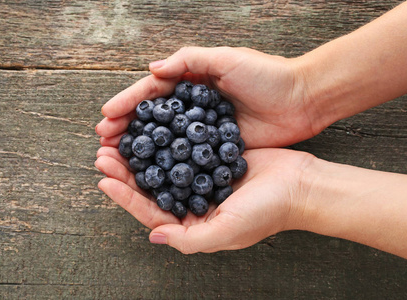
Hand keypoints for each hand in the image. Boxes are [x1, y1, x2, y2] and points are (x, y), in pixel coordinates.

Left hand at [95, 147, 314, 252]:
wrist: (300, 185)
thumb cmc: (267, 212)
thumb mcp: (228, 231)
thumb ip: (190, 240)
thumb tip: (154, 236)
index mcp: (194, 225)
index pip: (152, 212)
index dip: (126, 197)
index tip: (104, 179)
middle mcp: (195, 204)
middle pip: (153, 188)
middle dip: (127, 172)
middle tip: (104, 154)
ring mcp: (204, 180)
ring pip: (164, 167)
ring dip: (143, 154)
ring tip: (120, 139)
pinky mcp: (214, 159)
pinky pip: (184, 149)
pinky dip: (167, 140)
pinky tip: (153, 128)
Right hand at [96, 47, 321, 148]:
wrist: (303, 100)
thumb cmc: (267, 75)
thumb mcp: (227, 58)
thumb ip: (190, 60)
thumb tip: (152, 69)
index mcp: (193, 81)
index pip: (153, 93)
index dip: (127, 103)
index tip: (105, 116)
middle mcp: (195, 107)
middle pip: (153, 119)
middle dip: (127, 128)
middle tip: (103, 142)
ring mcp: (205, 130)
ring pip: (166, 140)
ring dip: (142, 149)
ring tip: (118, 158)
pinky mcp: (219, 148)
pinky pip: (188, 157)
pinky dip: (169, 164)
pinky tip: (152, 173)